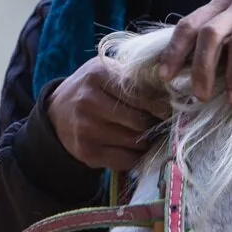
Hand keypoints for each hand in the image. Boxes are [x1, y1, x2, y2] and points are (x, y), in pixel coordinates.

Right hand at [46, 56, 170, 170]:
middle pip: (140, 121)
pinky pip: (126, 160)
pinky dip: (135, 156)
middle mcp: (89, 101)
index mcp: (98, 75)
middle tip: (162, 123)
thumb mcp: (107, 71)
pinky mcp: (87, 152)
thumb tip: (175, 89)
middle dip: (155, 124)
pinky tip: (133, 147)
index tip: (171, 110)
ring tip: (147, 133)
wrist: (56, 113)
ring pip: (135, 142)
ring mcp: (86, 129)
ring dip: (147, 140)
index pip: (141, 95)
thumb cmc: (91, 89)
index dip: (160, 105)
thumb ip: (135, 76)